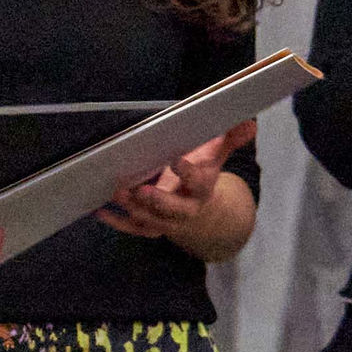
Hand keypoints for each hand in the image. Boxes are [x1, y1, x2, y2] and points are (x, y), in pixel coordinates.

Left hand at [98, 121, 256, 239]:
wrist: (201, 212)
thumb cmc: (203, 175)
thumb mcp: (216, 156)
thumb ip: (230, 139)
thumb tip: (250, 122)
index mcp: (202, 190)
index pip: (197, 182)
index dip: (188, 172)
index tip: (175, 160)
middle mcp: (186, 209)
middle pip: (173, 210)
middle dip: (157, 201)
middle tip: (141, 190)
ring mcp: (167, 221)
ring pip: (151, 221)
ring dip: (133, 209)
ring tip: (117, 193)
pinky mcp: (151, 227)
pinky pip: (134, 229)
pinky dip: (117, 222)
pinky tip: (101, 212)